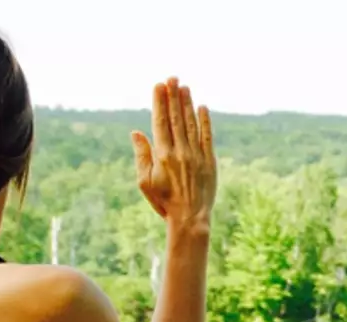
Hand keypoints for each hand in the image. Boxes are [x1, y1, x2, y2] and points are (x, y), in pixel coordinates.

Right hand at [131, 77, 216, 233]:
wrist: (190, 218)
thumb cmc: (164, 201)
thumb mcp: (145, 181)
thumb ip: (141, 155)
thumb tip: (136, 132)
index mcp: (162, 155)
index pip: (160, 122)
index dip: (159, 102)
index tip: (158, 86)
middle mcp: (180, 151)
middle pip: (176, 118)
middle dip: (173, 96)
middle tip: (172, 78)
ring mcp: (196, 155)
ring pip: (191, 124)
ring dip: (187, 104)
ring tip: (184, 87)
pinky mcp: (210, 161)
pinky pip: (207, 137)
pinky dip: (205, 121)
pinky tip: (202, 107)